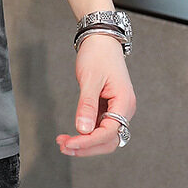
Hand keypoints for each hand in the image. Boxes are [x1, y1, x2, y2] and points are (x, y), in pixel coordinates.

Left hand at [56, 33, 135, 156]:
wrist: (101, 40)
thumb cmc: (97, 55)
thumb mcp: (90, 79)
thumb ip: (87, 105)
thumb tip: (82, 129)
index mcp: (124, 102)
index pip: (109, 132)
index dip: (89, 141)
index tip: (70, 143)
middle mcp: (124, 109)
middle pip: (109, 140)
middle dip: (87, 147)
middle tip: (63, 147)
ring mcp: (117, 109)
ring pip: (104, 136)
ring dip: (85, 143)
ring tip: (64, 143)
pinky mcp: (108, 107)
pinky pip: (99, 127)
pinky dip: (86, 133)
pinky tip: (71, 135)